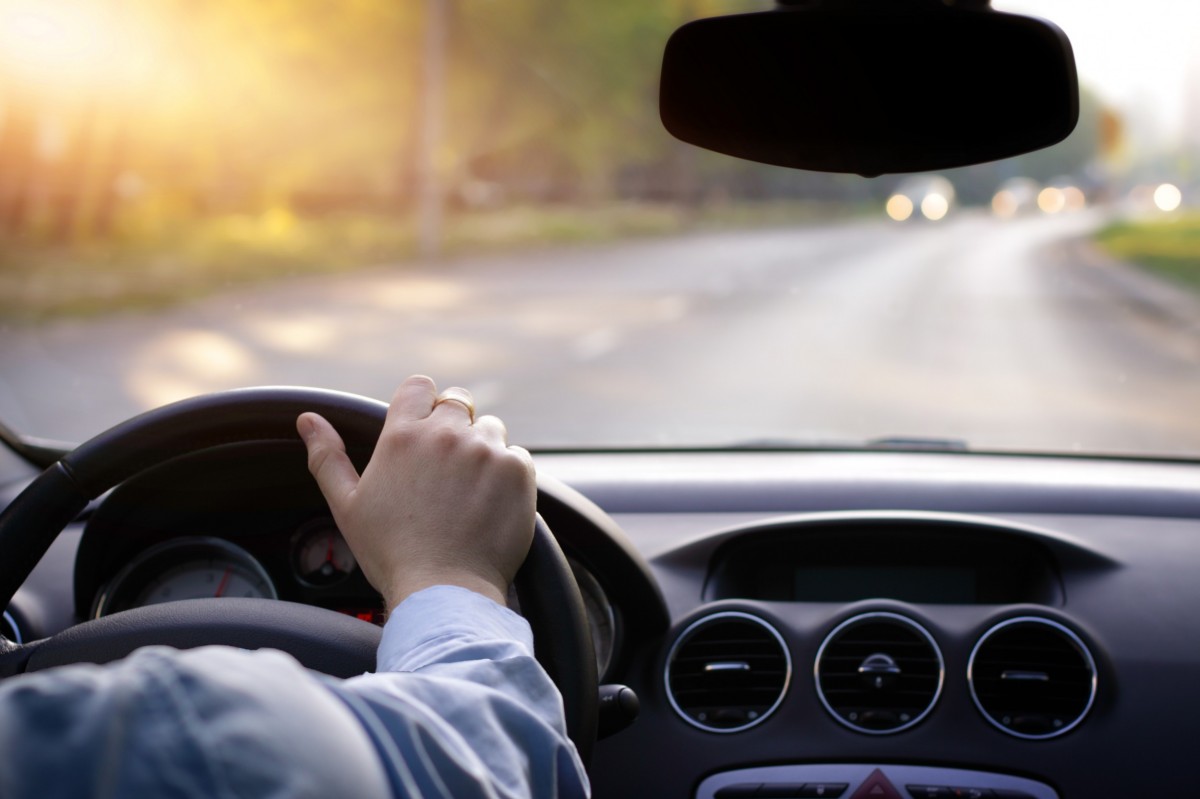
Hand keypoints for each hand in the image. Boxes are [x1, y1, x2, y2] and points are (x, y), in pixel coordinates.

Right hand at [296, 375, 535, 609]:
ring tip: (469, 493)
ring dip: (483, 450)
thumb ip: (327, 457)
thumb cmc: (391, 553)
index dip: (423, 405)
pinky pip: (517, 456)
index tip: (424, 430)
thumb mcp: (347, 505)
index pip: (419, 387)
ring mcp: (485, 450)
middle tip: (448, 470)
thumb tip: (308, 419)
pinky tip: (491, 505)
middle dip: (455, 426)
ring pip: (491, 430)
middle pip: (458, 403)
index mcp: (402, 437)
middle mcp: (446, 435)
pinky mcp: (517, 471)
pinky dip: (508, 475)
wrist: (444, 591)